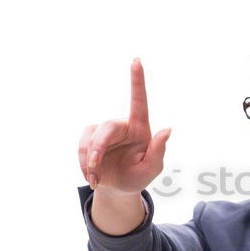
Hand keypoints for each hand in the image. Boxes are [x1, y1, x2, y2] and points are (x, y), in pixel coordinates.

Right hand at [78, 58, 171, 196]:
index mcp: (140, 129)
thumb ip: (158, 151)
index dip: (137, 81)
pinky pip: (82, 147)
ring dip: (89, 160)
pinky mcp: (90, 138)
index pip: (139, 102)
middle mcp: (123, 126)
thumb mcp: (151, 169)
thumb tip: (168, 130)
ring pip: (90, 138)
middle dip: (97, 147)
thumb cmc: (138, 176)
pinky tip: (92, 177)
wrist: (118, 189)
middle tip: (94, 166)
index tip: (136, 61)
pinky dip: (84, 165)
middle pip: (106, 127)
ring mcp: (104, 131)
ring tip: (96, 178)